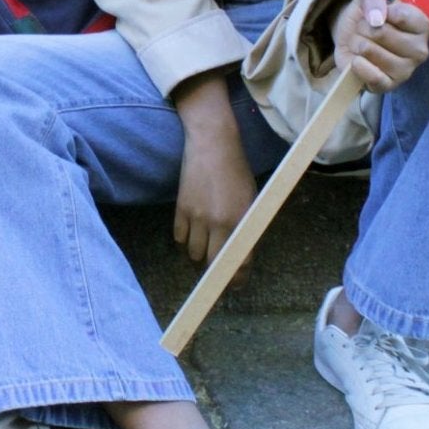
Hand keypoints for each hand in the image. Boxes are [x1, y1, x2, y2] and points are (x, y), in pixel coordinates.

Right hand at [170, 73, 256, 271]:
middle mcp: (218, 222)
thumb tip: (240, 249)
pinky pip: (179, 237)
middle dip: (215, 272)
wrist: (213, 144)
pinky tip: (191, 233)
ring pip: (193, 253)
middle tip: (217, 274)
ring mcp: (196, 216)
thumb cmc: (236, 170)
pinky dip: (185, 240)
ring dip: (198, 254)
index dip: (236, 276)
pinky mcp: (181, 208)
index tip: (234, 283)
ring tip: (204, 248)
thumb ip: (245, 224)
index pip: (238, 260)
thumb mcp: (250, 198)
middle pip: (211, 262)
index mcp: (240, 220)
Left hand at [333, 0, 428, 92]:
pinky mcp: (389, 86)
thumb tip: (377, 19)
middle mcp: (419, 49)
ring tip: (361, 43)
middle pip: (381, 33)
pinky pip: (371, 76)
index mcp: (422, 25)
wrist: (351, 36)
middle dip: (363, 27)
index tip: (380, 12)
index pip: (402, 15)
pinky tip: (357, 60)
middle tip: (365, 29)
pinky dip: (358, 65)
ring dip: (357, 43)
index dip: (383, 11)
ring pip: (370, 51)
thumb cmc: (368, 14)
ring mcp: (406, 70)